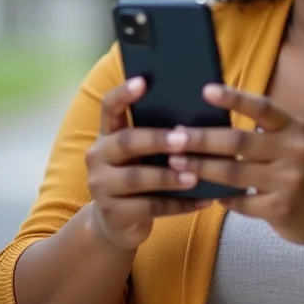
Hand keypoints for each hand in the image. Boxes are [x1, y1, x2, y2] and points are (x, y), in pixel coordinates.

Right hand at [84, 77, 210, 250]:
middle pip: (126, 142)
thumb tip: (204, 111)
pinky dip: (180, 204)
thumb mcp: (143, 154)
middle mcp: (98, 157)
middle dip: (157, 139)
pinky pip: (150, 207)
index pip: (110, 107)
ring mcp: (101, 187)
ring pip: (137, 179)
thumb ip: (159, 134)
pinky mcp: (113, 214)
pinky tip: (204, 199)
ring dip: (169, 177)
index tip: (143, 81)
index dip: (124, 93)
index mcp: (108, 135)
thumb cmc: (141, 175)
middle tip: (183, 139)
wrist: (116, 222)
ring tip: (195, 176)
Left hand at [166, 85, 303, 246]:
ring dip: (201, 168)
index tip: (206, 90)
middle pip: (239, 141)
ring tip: (176, 163)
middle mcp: (295, 151)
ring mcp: (289, 181)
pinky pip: (240, 202)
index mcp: (296, 127)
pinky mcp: (280, 209)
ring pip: (234, 173)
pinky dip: (220, 197)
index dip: (234, 98)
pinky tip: (204, 193)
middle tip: (173, 136)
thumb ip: (265, 132)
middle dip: (202, 139)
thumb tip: (214, 120)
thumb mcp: (295, 143)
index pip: (262, 107)